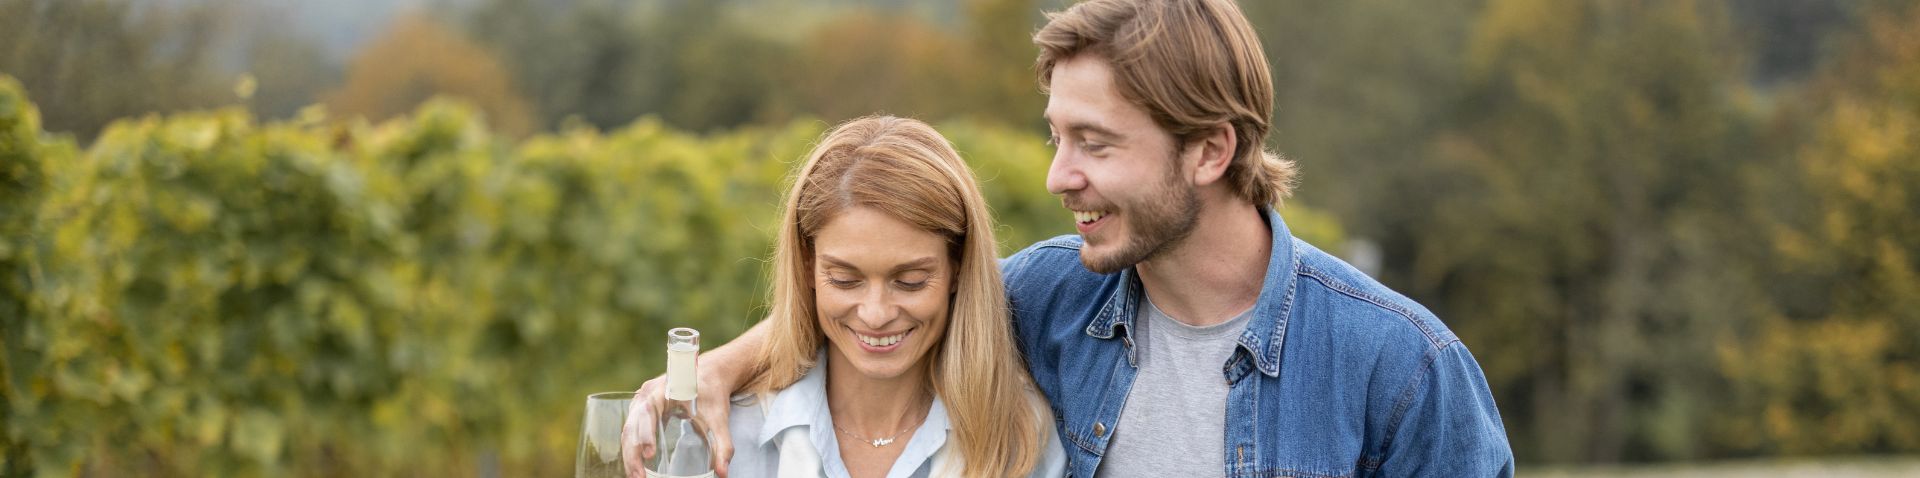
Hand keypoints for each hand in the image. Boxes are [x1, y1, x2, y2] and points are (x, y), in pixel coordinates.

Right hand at [622, 368, 736, 477]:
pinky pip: (632, 430)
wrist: (711, 375)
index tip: (650, 454)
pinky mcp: (642, 410)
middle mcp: (647, 395)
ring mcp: (641, 402)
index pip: (648, 412)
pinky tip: (637, 467)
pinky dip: (632, 448)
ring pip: (629, 430)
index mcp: (663, 390)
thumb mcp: (720, 419)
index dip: (646, 434)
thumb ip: (723, 445)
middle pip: (632, 425)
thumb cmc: (713, 393)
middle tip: (639, 477)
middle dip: (633, 453)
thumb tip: (723, 473)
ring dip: (629, 454)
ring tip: (636, 476)